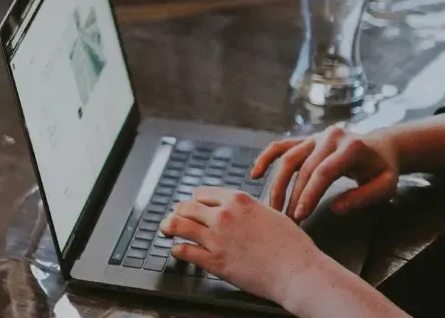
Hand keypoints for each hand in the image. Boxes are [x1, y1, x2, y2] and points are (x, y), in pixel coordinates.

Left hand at [162, 188, 329, 304]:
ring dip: (169, 226)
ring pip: (178, 225)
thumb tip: (236, 208)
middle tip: (176, 217)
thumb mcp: (270, 214)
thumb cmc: (292, 246)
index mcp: (238, 200)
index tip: (193, 206)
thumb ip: (248, 209)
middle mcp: (223, 215)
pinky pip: (184, 251)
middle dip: (179, 212)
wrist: (299, 272)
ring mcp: (216, 238)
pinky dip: (177, 250)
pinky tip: (178, 250)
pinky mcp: (214, 261)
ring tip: (166, 229)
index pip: (202, 193)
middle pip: (186, 206)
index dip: (196, 201)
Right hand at [255, 125, 400, 221]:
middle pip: (303, 167)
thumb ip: (362, 197)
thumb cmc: (383, 170)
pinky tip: (255, 174)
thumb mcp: (385, 186)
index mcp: (351, 147)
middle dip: (293, 195)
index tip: (301, 215)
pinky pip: (280, 147)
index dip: (310, 194)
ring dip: (277, 184)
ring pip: (287, 158)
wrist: (380, 147)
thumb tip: (335, 208)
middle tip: (288, 220)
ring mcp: (314, 136)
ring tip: (274, 208)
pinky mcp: (304, 139)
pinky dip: (265, 158)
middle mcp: (329, 137)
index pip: (323, 172)